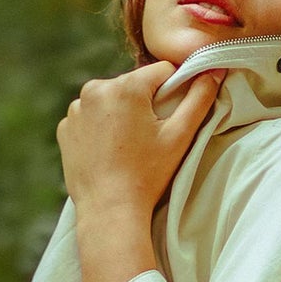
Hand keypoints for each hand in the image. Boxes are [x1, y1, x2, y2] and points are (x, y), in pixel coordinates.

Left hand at [56, 61, 225, 219]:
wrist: (109, 210)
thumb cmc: (147, 175)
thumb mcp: (180, 136)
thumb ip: (199, 99)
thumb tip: (214, 71)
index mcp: (126, 86)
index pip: (162, 71)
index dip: (175, 89)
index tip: (174, 115)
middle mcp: (95, 89)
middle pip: (134, 85)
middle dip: (146, 102)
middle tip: (152, 136)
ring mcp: (76, 109)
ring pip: (111, 99)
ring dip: (122, 113)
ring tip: (129, 145)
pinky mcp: (66, 127)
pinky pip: (90, 117)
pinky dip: (100, 127)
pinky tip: (110, 151)